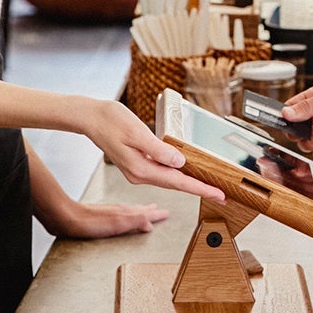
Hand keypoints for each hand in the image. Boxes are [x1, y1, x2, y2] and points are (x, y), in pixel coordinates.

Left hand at [39, 199, 169, 239]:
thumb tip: (151, 222)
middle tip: (160, 210)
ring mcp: (110, 212)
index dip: (156, 214)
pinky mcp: (101, 216)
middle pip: (140, 210)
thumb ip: (134, 221)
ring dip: (140, 211)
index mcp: (126, 212)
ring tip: (146, 210)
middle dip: (151, 211)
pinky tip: (124, 217)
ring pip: (131, 211)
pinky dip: (128, 214)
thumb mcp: (117, 224)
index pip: (146, 213)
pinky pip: (121, 213)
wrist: (67, 218)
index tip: (167, 213)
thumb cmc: (90, 223)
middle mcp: (119, 210)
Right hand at [84, 99, 223, 202]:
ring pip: (169, 180)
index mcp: (141, 169)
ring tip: (208, 187)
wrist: (91, 118)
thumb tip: (180, 163)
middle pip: (175, 185)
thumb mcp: (137, 132)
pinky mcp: (136, 164)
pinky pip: (161, 173)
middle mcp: (139, 175)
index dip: (200, 188)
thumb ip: (159, 149)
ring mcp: (137, 171)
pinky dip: (177, 175)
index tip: (217, 194)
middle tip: (221, 195)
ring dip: (189, 184)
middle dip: (199, 189)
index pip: (177, 182)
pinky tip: (185, 173)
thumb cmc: (111, 121)